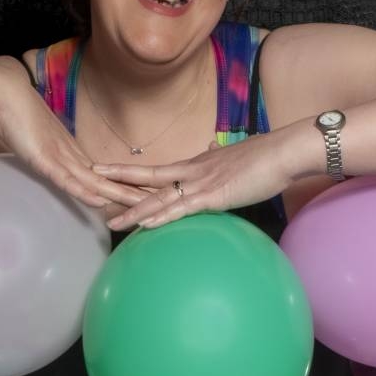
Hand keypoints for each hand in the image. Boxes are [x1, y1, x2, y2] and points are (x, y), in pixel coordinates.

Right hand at [0, 58, 152, 211]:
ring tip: (144, 207)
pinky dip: (85, 191)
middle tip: (161, 205)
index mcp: (72, 151)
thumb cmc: (16, 113)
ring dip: (120, 196)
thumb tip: (57, 166)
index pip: (105, 175)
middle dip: (135, 193)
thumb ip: (49, 154)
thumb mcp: (37, 140)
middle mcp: (72, 154)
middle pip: (110, 179)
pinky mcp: (44, 159)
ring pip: (96, 182)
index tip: (147, 197)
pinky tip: (101, 201)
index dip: (126, 186)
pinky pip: (68, 179)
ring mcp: (60, 156)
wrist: (4, 91)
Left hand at [92, 129, 298, 229]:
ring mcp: (201, 183)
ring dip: (134, 210)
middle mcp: (193, 170)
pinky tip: (145, 224)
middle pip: (148, 176)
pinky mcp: (214, 196)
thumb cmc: (267, 157)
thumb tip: (214, 151)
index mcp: (198, 163)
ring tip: (111, 219)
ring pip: (160, 198)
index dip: (133, 172)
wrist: (284, 152)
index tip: (110, 171)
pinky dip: (162, 217)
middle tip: (90, 177)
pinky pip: (182, 208)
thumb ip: (221, 160)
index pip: (158, 170)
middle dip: (118, 178)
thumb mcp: (237, 158)